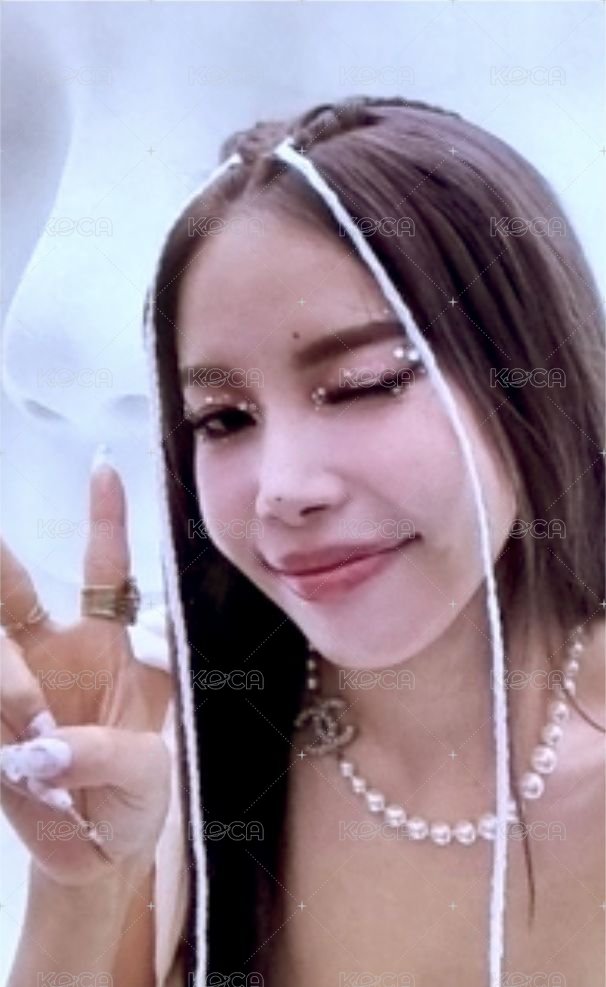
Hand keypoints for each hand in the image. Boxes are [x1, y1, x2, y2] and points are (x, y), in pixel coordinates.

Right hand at [0, 454, 173, 885]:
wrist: (98, 851)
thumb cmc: (135, 796)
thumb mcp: (145, 775)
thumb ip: (105, 756)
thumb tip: (41, 751)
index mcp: (107, 647)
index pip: (104, 569)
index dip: (105, 519)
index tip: (103, 467)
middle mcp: (53, 653)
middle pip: (11, 592)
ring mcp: (12, 687)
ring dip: (8, 694)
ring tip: (36, 757)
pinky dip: (1, 733)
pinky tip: (19, 766)